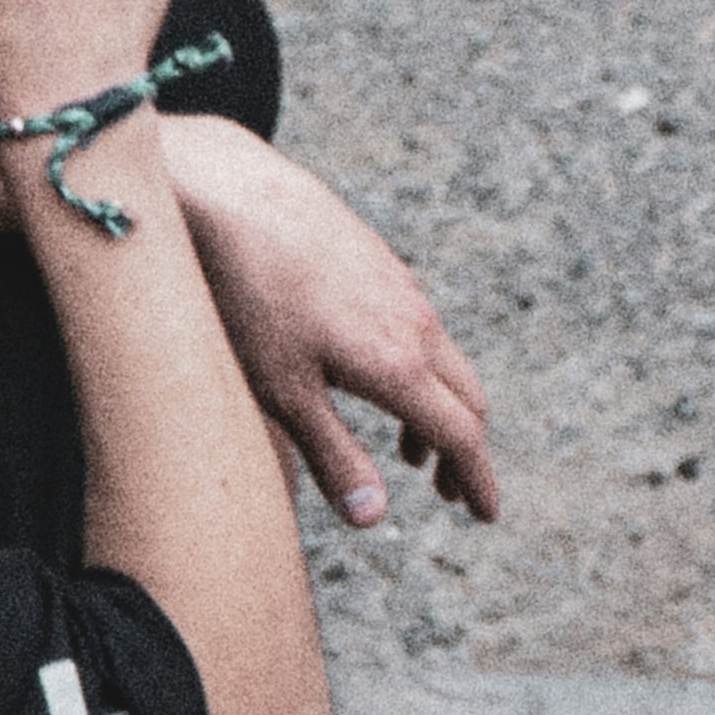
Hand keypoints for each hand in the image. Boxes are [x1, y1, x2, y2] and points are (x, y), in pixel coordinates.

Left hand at [175, 135, 501, 525]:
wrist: (229, 195)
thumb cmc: (247, 299)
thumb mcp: (282, 393)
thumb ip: (333, 456)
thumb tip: (373, 519)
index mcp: (399, 366)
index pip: (461, 436)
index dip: (478, 481)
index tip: (485, 515)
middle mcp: (416, 325)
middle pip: (467, 399)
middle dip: (466, 452)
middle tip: (449, 494)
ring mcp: (402, 288)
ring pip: (445, 361)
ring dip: (439, 412)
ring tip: (409, 452)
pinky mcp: (381, 262)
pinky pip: (421, 327)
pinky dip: (420, 370)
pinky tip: (378, 377)